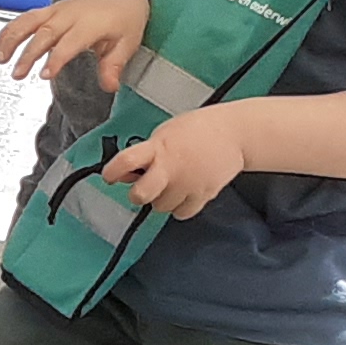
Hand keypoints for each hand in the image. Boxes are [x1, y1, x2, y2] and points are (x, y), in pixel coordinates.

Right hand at [0, 0, 145, 92]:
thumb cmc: (123, 17)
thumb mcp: (128, 41)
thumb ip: (114, 64)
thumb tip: (109, 85)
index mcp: (91, 22)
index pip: (70, 41)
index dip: (56, 58)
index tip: (44, 75)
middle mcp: (70, 14)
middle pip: (44, 32)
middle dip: (28, 53)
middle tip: (17, 74)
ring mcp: (56, 10)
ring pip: (29, 21)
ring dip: (11, 39)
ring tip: (0, 58)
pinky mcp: (47, 11)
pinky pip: (24, 18)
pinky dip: (9, 31)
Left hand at [109, 105, 252, 219]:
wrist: (236, 133)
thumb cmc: (197, 131)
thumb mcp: (165, 134)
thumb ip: (146, 154)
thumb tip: (128, 175)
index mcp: (158, 149)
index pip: (126, 161)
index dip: (112, 171)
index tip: (109, 176)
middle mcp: (172, 168)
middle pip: (140, 195)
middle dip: (138, 194)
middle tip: (144, 187)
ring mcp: (188, 184)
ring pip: (160, 207)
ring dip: (162, 198)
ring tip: (174, 182)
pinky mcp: (204, 195)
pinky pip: (181, 213)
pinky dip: (180, 207)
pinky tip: (185, 192)